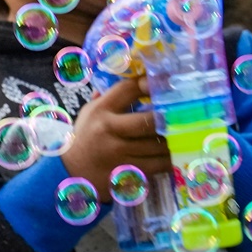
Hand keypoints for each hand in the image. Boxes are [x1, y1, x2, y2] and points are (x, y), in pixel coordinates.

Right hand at [62, 77, 170, 200]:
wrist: (69, 174)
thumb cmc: (86, 138)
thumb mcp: (90, 112)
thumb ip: (112, 96)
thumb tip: (140, 78)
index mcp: (100, 111)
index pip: (128, 89)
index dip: (149, 84)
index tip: (163, 84)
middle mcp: (109, 131)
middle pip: (149, 120)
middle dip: (167, 117)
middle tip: (181, 113)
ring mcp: (119, 155)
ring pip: (158, 145)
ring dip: (172, 139)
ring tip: (181, 132)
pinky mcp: (128, 174)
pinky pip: (159, 165)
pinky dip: (169, 158)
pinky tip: (174, 152)